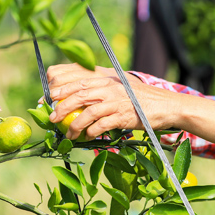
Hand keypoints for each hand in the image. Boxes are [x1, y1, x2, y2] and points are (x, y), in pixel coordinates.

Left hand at [43, 64, 160, 139]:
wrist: (166, 106)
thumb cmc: (141, 98)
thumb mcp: (121, 85)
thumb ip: (101, 86)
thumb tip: (76, 94)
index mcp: (106, 76)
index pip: (77, 78)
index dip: (59, 88)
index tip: (47, 98)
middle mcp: (110, 86)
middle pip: (78, 94)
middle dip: (61, 107)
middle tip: (51, 118)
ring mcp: (117, 101)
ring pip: (87, 112)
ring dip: (74, 125)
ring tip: (67, 135)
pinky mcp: (124, 116)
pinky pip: (101, 125)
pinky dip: (91, 132)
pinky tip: (87, 137)